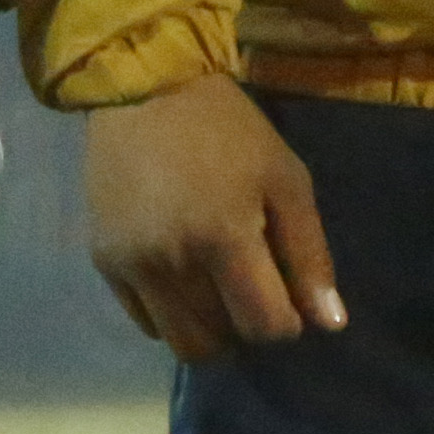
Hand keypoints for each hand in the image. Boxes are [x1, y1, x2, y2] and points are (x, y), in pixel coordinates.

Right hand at [79, 72, 344, 359]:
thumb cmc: (228, 131)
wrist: (145, 91)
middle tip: (253, 294)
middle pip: (219, 342)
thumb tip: (329, 324)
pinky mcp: (104, 262)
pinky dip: (172, 316)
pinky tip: (185, 281)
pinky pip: (144, 322)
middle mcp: (172, 261)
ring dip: (209, 330)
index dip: (286, 324)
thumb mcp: (285, 179)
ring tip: (220, 292)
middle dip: (246, 329)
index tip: (288, 298)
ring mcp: (132, 265)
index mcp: (225, 237)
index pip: (264, 325)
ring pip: (179, 341)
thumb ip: (309, 255)